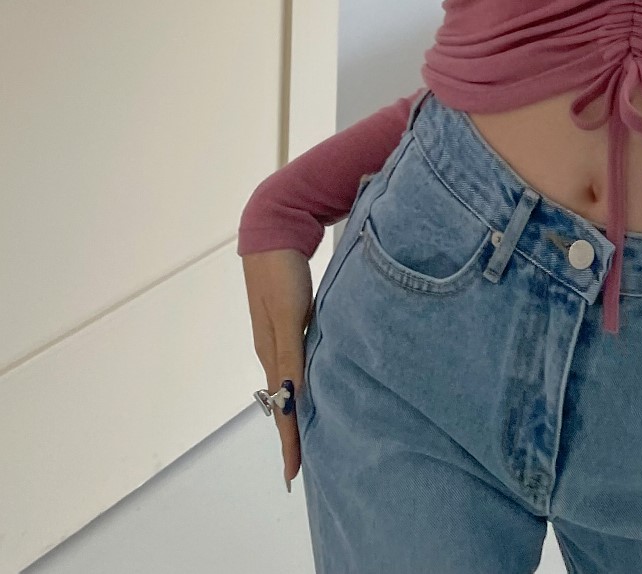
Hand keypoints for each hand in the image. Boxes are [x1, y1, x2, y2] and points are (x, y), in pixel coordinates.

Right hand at [242, 248, 313, 489]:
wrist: (274, 228)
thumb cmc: (282, 271)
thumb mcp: (287, 313)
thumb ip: (291, 353)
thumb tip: (293, 395)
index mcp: (272, 350)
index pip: (282, 405)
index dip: (288, 439)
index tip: (293, 474)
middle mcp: (272, 347)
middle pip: (284, 399)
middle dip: (292, 432)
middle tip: (301, 464)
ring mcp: (278, 332)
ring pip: (289, 381)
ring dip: (297, 408)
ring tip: (306, 434)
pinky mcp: (288, 318)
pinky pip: (294, 360)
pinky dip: (300, 381)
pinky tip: (309, 386)